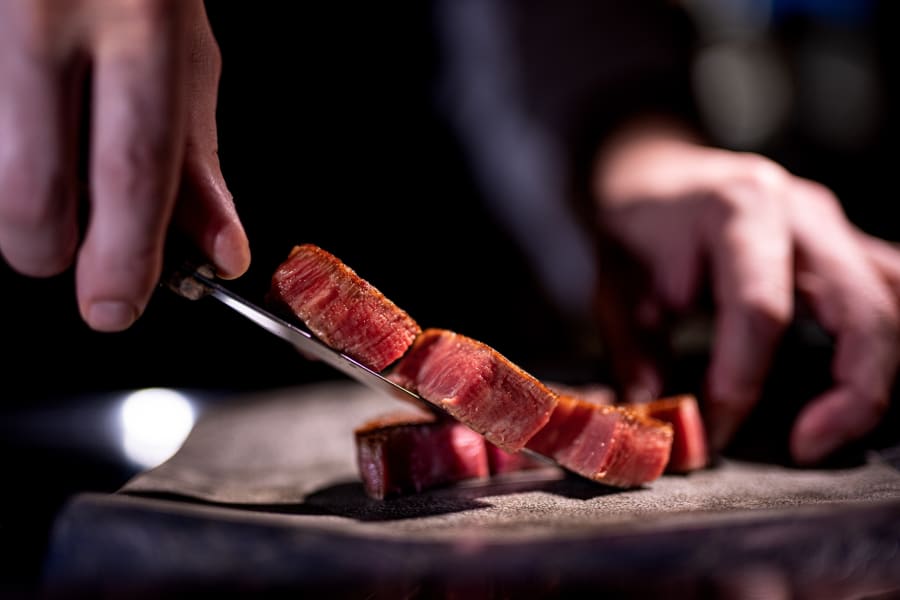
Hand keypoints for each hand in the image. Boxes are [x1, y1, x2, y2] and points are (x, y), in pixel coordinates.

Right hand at [0, 0, 249, 331]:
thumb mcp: (190, 60)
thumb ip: (200, 161)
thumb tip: (219, 251)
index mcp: (142, 22)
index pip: (133, 164)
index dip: (124, 252)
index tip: (115, 308)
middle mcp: (55, 12)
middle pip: (36, 180)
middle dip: (54, 249)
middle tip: (77, 270)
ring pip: (4, 157)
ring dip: (40, 197)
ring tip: (74, 181)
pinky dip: (23, 149)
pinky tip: (49, 131)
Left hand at [589, 118, 899, 464]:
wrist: (656, 168)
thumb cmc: (635, 223)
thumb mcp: (613, 281)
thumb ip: (633, 350)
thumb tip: (658, 420)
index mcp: (739, 210)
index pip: (761, 310)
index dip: (740, 381)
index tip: (709, 430)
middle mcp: (803, 213)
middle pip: (865, 310)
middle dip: (850, 393)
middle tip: (806, 447)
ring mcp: (834, 227)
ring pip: (895, 301)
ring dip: (878, 374)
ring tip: (830, 427)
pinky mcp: (846, 246)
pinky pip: (891, 293)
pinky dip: (884, 346)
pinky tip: (852, 387)